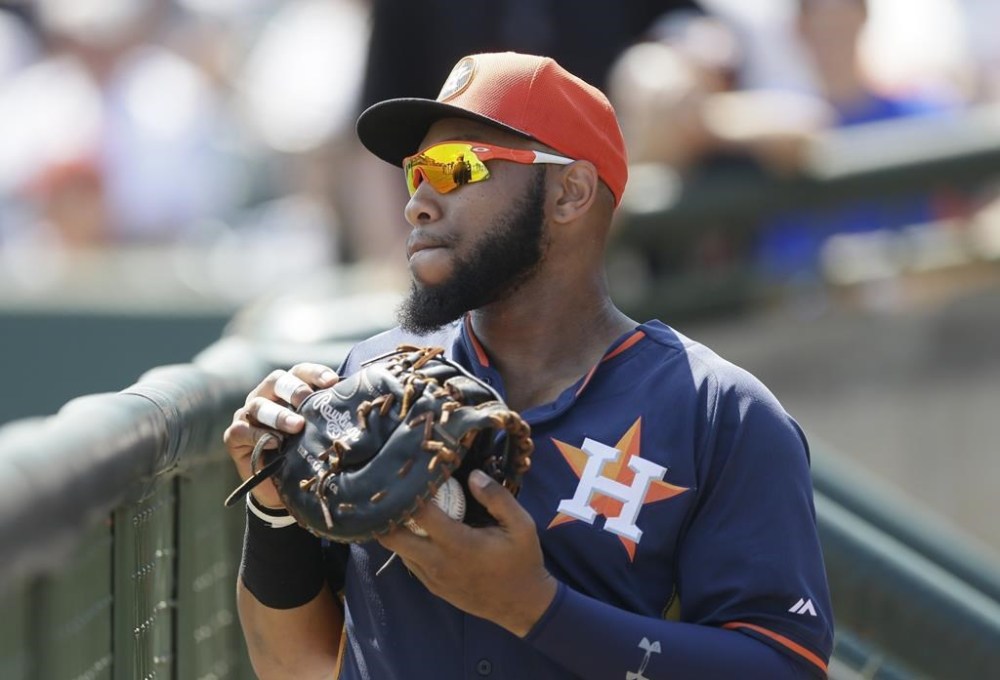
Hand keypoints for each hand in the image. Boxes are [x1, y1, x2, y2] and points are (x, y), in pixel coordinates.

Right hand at [223, 363, 338, 508]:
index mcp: (288, 389)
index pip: (300, 372)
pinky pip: (243, 430)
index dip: (315, 373)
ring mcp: (248, 415)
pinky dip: (258, 434)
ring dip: (278, 414)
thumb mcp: (318, 432)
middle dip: (294, 389)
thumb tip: (357, 404)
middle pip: (277, 381)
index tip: (332, 382)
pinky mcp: (235, 436)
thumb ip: (329, 416)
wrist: (283, 486)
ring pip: (259, 405)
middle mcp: (266, 396)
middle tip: (308, 399)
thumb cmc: (305, 451)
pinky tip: (274, 442)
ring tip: (297, 426)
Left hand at [377, 470, 558, 636]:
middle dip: (390, 513)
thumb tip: (472, 475)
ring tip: (407, 506)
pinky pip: (409, 561)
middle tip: (400, 492)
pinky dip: (408, 543)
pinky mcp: (432, 586)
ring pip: (396, 550)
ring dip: (397, 529)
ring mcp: (432, 578)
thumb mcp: (521, 526)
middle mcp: (438, 562)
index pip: (419, 514)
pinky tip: (421, 529)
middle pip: (392, 537)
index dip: (411, 492)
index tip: (413, 474)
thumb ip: (497, 498)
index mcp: (458, 545)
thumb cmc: (522, 561)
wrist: (522, 605)